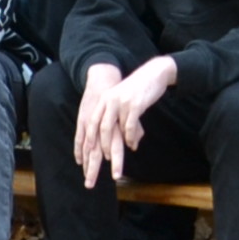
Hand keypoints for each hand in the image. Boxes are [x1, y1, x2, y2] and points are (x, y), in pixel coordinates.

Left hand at [75, 58, 180, 188]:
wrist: (154, 73)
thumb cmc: (138, 90)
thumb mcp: (121, 100)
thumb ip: (115, 116)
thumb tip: (116, 137)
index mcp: (104, 101)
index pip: (90, 125)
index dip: (87, 143)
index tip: (84, 160)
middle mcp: (108, 102)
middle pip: (99, 130)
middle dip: (98, 151)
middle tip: (98, 166)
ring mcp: (120, 103)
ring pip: (112, 130)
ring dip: (113, 148)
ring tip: (114, 161)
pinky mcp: (133, 105)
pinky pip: (129, 127)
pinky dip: (130, 139)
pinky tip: (132, 146)